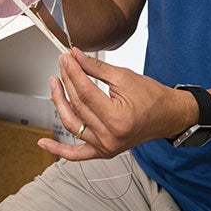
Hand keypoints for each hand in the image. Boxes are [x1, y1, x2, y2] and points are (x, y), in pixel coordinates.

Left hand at [37, 48, 191, 159]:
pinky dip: (58, 150)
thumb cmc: (151, 96)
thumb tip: (76, 56)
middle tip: (62, 63)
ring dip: (59, 103)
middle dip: (67, 81)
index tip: (66, 57)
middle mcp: (109, 137)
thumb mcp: (124, 77)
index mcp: (117, 118)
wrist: (167, 116)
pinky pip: (76, 154)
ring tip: (54, 82)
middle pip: (77, 105)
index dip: (73, 72)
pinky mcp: (102, 152)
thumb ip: (96, 68)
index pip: (85, 92)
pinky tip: (42, 143)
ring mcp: (105, 147)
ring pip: (72, 124)